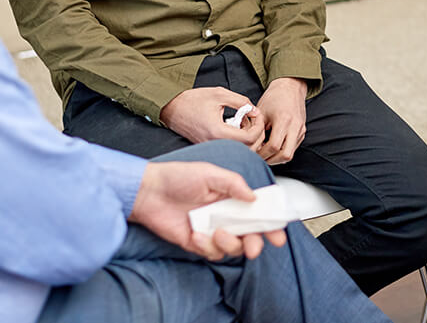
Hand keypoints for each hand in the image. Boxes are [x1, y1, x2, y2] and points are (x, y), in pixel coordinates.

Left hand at [129, 161, 287, 259]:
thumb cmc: (176, 177)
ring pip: (232, 247)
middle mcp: (225, 215)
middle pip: (250, 234)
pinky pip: (210, 252)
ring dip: (229, 244)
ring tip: (217, 233)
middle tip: (254, 246)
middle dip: (256, 242)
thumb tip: (254, 198)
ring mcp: (212, 230)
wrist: (148, 192)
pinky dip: (206, 246)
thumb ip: (234, 184)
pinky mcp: (197, 242)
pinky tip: (196, 234)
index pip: (258, 211)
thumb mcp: (210, 174)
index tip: (278, 232)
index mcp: (232, 197)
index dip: (271, 222)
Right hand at [160, 86, 265, 147]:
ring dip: (247, 136)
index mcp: (218, 132)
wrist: (171, 107)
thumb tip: (255, 112)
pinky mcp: (209, 146)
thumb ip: (241, 102)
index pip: (249, 138)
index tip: (257, 115)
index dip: (259, 126)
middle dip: (256, 133)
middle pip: (247, 148)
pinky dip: (238, 138)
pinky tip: (235, 125)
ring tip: (243, 120)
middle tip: (254, 117)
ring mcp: (211, 147)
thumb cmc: (192, 100)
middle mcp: (215, 144)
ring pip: (239, 149)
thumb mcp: (220, 94)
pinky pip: (230, 147)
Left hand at [253, 78, 307, 164]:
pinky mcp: (302, 132)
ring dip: (276, 158)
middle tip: (259, 158)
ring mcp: (301, 130)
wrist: (290, 87)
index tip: (254, 153)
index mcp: (284, 119)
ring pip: (290, 154)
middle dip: (271, 160)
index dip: (262, 153)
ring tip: (265, 153)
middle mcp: (295, 126)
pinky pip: (292, 148)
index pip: (274, 146)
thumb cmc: (274, 97)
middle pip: (285, 155)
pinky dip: (282, 151)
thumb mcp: (261, 112)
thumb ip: (256, 130)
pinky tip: (272, 148)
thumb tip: (250, 148)